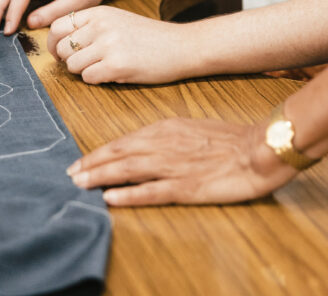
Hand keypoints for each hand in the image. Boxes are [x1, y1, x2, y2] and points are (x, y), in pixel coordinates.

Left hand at [49, 6, 190, 84]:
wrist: (181, 45)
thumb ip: (92, 26)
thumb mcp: (118, 19)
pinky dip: (97, 79)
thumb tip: (62, 43)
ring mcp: (108, 45)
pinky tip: (113, 73)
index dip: (55, 42)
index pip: (58, 26)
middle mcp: (101, 26)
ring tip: (103, 67)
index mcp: (100, 12)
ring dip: (83, 71)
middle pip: (62, 48)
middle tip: (85, 62)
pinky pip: (88, 78)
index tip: (63, 51)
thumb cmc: (150, 36)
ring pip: (72, 65)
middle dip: (69, 59)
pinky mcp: (116, 65)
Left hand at [67, 116, 296, 205]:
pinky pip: (151, 191)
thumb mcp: (193, 129)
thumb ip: (168, 137)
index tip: (81, 161)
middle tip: (70, 174)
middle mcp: (165, 144)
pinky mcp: (186, 187)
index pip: (125, 141)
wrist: (257, 148)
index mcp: (167, 128)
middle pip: (120, 154)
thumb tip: (144, 147)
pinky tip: (111, 199)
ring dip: (101, 177)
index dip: (100, 152)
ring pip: (128, 170)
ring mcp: (174, 166)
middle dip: (92, 164)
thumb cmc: (230, 139)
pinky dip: (129, 195)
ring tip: (79, 184)